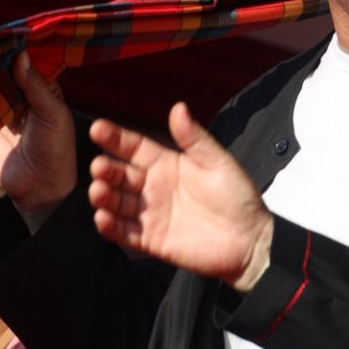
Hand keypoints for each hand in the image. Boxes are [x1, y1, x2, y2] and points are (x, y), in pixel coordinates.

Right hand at [0, 53, 77, 229]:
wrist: (37, 189)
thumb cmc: (56, 151)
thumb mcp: (52, 115)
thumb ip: (36, 86)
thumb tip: (21, 55)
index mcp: (46, 90)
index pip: (32, 62)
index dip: (22, 48)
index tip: (9, 31)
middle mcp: (25, 95)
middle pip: (8, 70)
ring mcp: (4, 108)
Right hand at [88, 103, 274, 290]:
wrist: (251, 240)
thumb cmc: (238, 197)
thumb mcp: (218, 162)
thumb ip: (194, 138)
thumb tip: (178, 107)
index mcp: (167, 164)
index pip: (134, 148)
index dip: (116, 138)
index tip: (98, 128)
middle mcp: (153, 188)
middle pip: (120, 175)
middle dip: (105, 170)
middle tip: (100, 167)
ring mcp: (150, 214)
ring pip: (117, 203)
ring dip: (103, 197)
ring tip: (98, 191)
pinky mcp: (151, 240)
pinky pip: (124, 233)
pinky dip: (110, 227)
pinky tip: (103, 218)